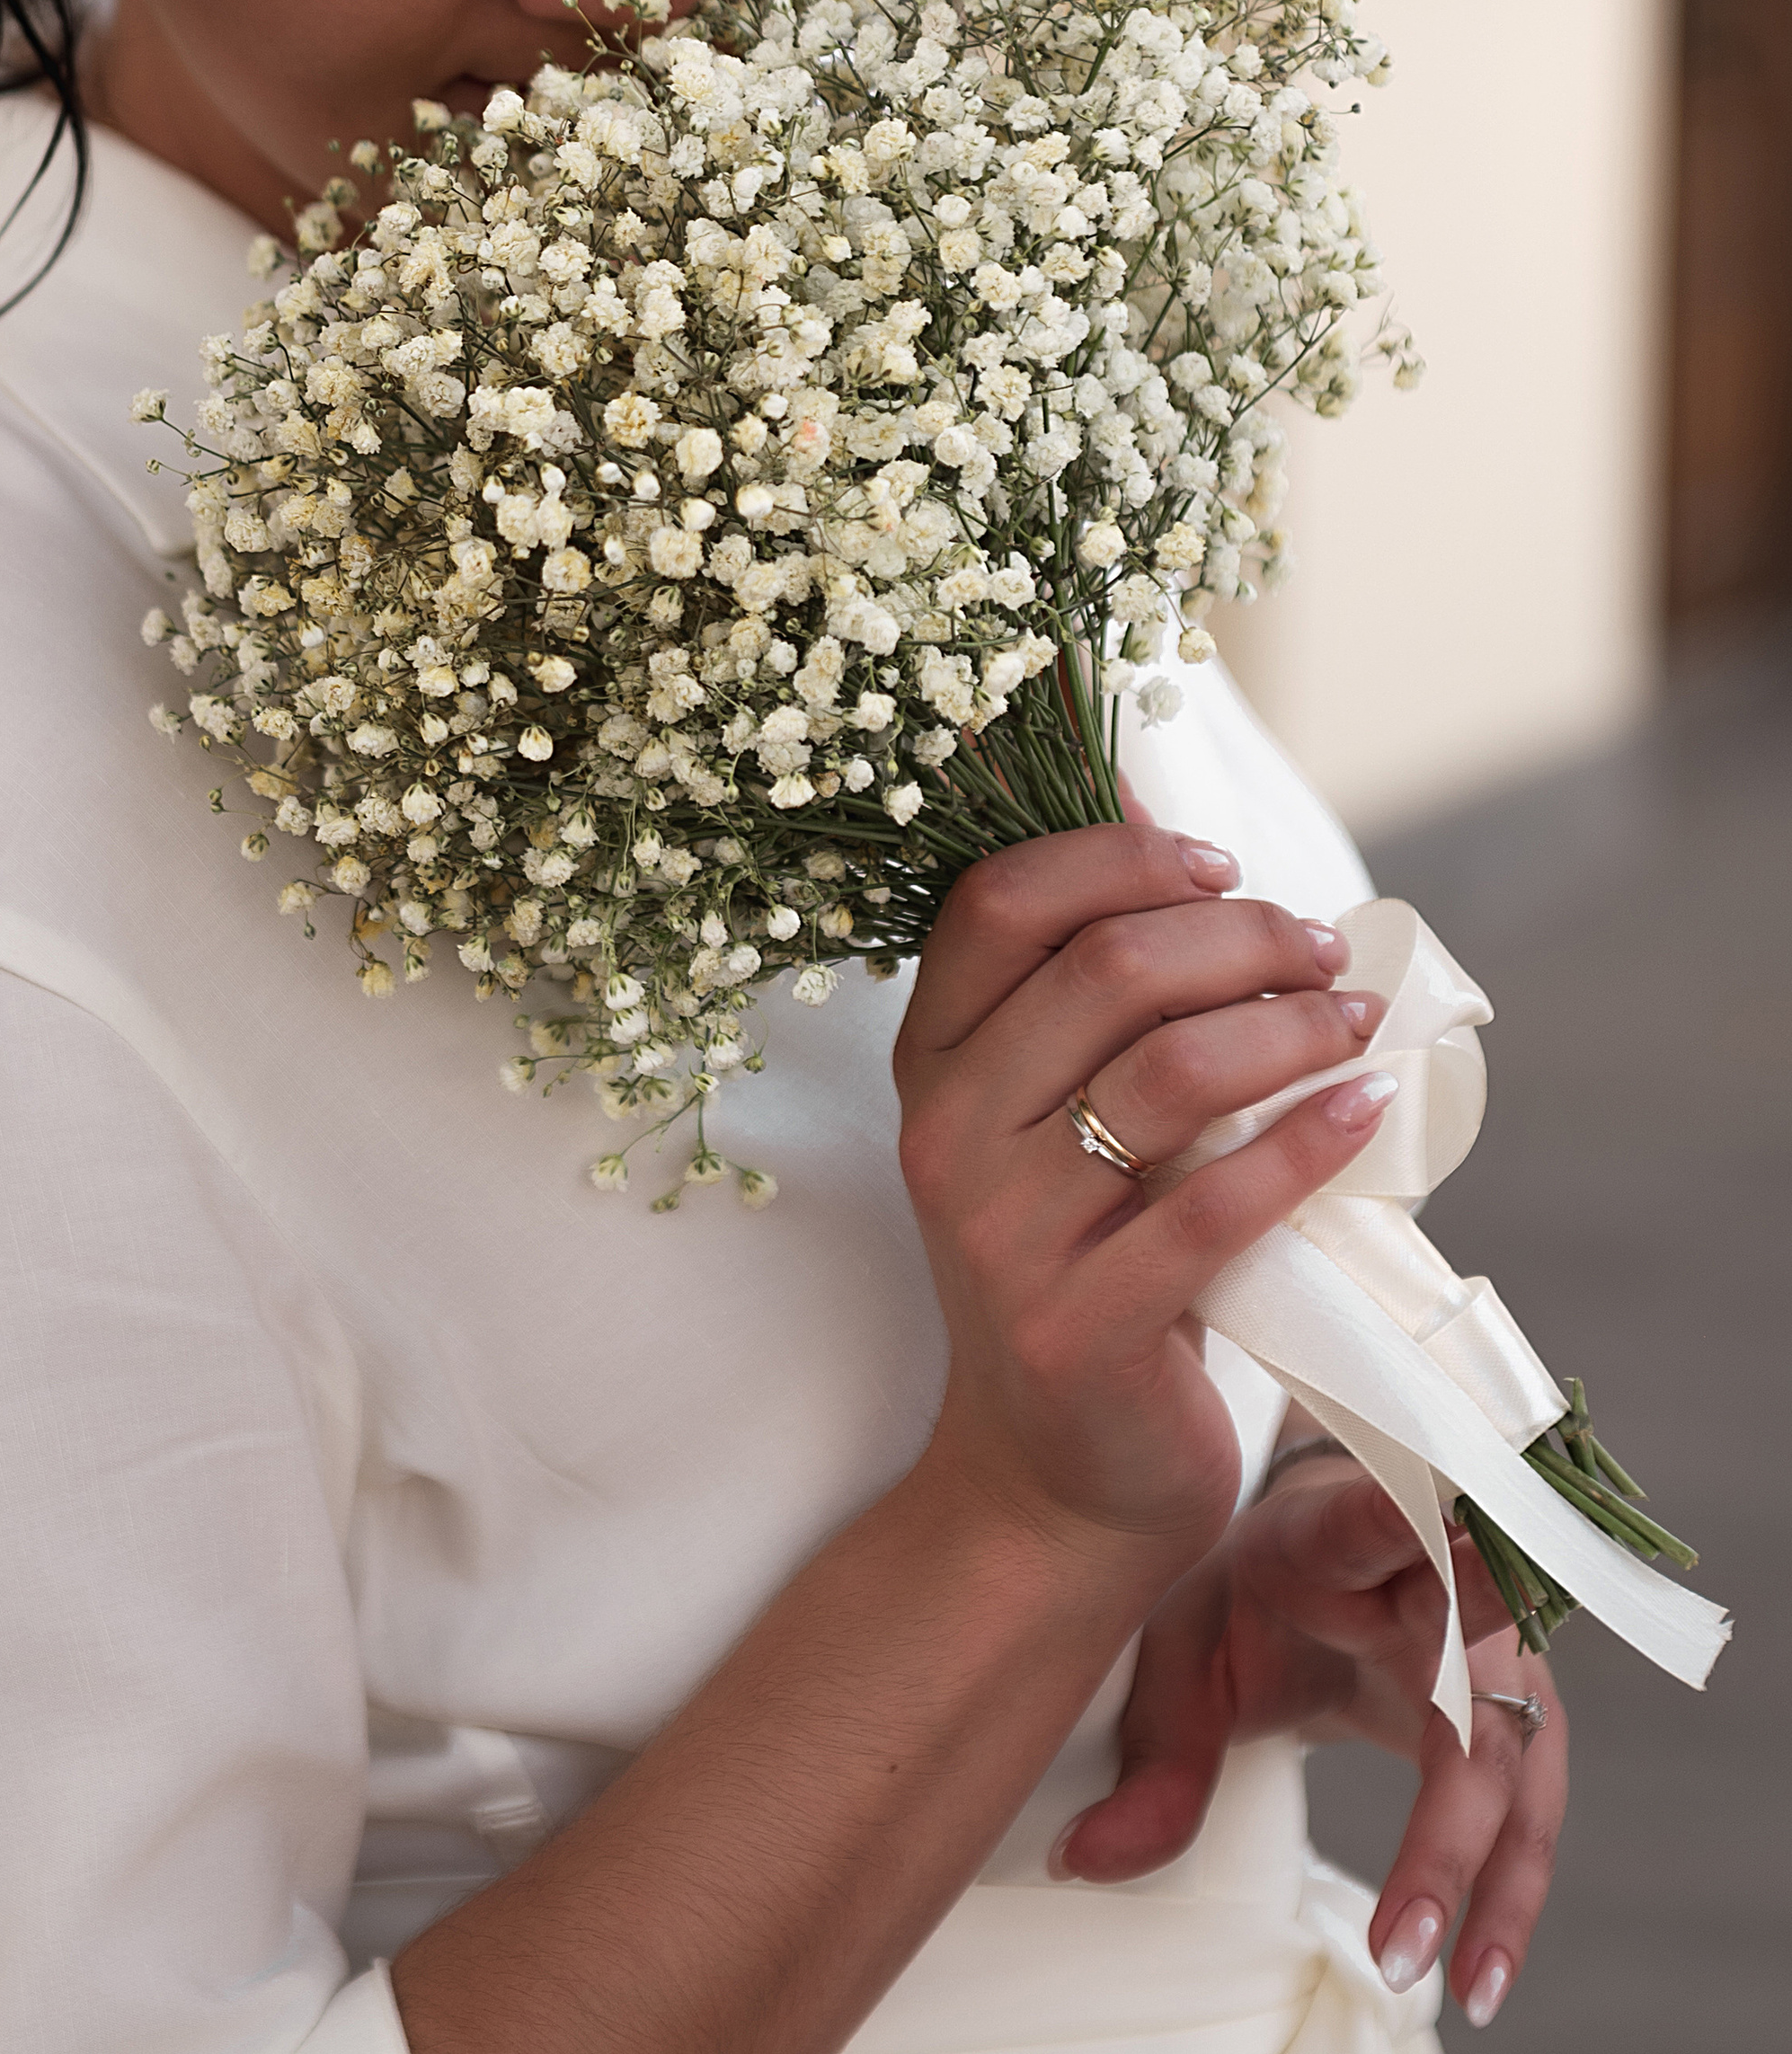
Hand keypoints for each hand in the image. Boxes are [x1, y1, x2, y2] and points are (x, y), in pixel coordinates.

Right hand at [894, 825, 1394, 1568]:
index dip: (1117, 855)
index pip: (1000, 901)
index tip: (1218, 864)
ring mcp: (1007, 1234)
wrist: (1048, 1482)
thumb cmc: (1076, 1265)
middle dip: (1240, 934)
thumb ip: (1086, 990)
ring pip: (1172, 1070)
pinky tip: (1369, 1105)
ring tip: (1354, 1019)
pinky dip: (1313, 1137)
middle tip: (1322, 947)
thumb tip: (1163, 816)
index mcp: (930, 1064)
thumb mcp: (1045, 1120)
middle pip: (1105, 967)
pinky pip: (1221, 1204)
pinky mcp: (1086, 1323)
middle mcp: (949, 1135)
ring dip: (1290, 1023)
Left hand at [1058, 1451, 1567, 2029]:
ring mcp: (1492, 1652)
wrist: (1312, 1559)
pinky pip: (1524, 1808)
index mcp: (1343, 1541)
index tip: (1446, 1544)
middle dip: (1454, 1816)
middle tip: (1403, 1934)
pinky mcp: (1514, 1712)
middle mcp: (1441, 1592)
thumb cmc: (1252, 1589)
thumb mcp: (1186, 1646)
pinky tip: (1480, 1971)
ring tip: (1467, 1987)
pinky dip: (1506, 1889)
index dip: (1412, 1539)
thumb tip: (1085, 1859)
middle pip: (1471, 1691)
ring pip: (1517, 1769)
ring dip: (1498, 1881)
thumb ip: (1153, 1755)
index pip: (1379, 1530)